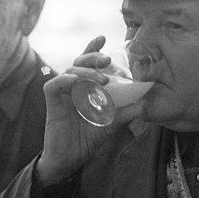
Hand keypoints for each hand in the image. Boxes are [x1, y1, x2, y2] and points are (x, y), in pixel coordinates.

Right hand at [36, 36, 143, 183]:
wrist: (70, 158)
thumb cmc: (87, 139)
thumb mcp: (111, 124)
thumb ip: (126, 112)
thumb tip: (145, 103)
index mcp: (84, 87)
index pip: (87, 62)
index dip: (93, 49)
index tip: (103, 39)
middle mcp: (72, 87)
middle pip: (78, 62)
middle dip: (92, 56)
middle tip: (107, 60)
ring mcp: (62, 94)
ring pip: (69, 71)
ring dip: (86, 72)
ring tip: (103, 79)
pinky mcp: (52, 104)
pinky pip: (53, 86)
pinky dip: (63, 80)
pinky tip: (75, 81)